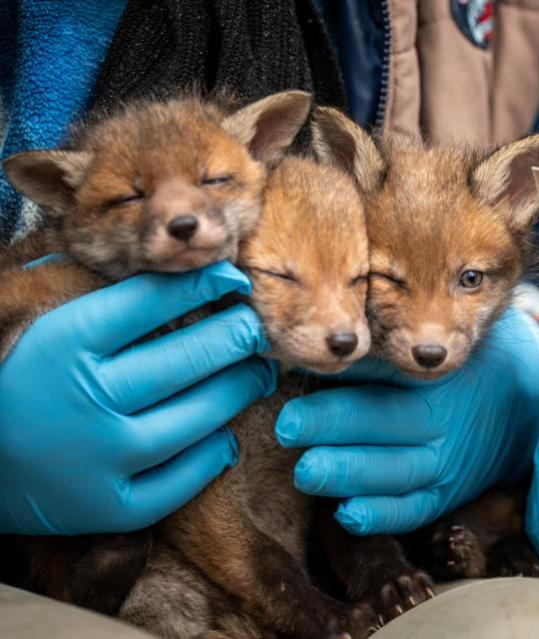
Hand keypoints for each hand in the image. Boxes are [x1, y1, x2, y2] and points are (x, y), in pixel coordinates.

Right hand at [0, 262, 276, 533]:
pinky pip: (185, 479)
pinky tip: (224, 433)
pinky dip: (215, 453)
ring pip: (198, 418)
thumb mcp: (44, 330)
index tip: (234, 277)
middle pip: (186, 359)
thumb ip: (94, 296)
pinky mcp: (111, 508)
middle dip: (236, 336)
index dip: (202, 284)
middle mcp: (84, 399)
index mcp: (62, 344)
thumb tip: (169, 267)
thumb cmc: (16, 383)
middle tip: (256, 328)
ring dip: (239, 390)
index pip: (150, 302)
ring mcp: (100, 458)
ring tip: (258, 373)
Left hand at [275, 306, 538, 533]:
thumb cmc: (467, 361)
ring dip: (349, 475)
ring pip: (396, 473)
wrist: (526, 399)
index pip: (383, 383)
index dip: (340, 392)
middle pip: (385, 426)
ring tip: (307, 472)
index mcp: (437, 380)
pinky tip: (348, 514)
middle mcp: (442, 424)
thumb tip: (320, 344)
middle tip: (288, 429)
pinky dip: (383, 516)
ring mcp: (446, 463)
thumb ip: (384, 346)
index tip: (294, 391)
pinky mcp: (447, 493)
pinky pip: (415, 510)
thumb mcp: (435, 342)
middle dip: (333, 429)